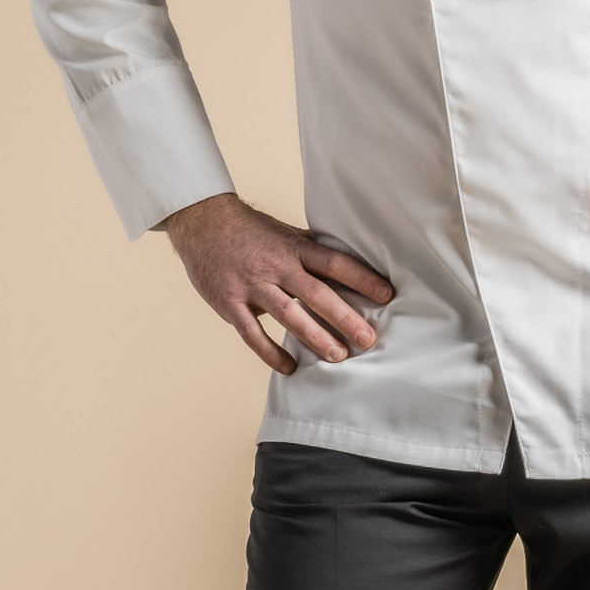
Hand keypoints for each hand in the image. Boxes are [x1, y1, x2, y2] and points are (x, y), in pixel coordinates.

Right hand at [158, 193, 394, 374]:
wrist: (202, 222)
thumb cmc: (250, 231)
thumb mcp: (285, 234)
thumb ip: (313, 252)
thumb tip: (351, 268)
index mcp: (295, 248)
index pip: (334, 263)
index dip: (361, 278)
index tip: (386, 295)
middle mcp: (277, 266)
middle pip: (317, 293)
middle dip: (345, 317)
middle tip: (368, 339)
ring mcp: (252, 285)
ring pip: (289, 314)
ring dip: (315, 337)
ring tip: (338, 356)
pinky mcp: (230, 303)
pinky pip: (252, 333)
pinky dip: (271, 352)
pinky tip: (290, 367)